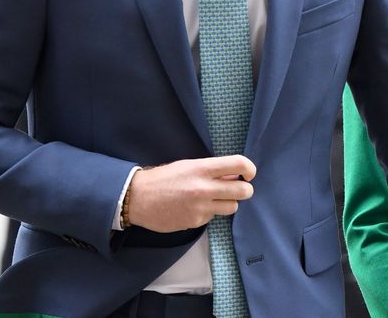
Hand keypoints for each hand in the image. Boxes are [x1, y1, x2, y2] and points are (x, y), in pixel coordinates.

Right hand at [124, 155, 256, 232]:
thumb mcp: (188, 166)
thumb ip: (212, 170)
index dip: (250, 169)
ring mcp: (200, 207)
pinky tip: (193, 208)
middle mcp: (204, 188)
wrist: (137, 198)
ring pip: (233, 207)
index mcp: (202, 168)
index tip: (248, 174)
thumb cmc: (163, 178)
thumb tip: (235, 174)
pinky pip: (213, 217)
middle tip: (237, 188)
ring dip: (228, 203)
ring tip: (214, 199)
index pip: (239, 164)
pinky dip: (208, 213)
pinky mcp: (195, 222)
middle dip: (244, 189)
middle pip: (244, 191)